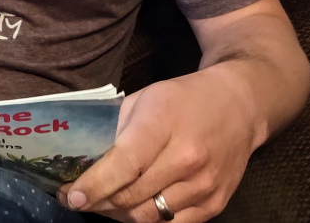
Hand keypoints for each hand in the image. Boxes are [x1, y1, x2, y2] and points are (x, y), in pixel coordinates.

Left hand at [59, 69, 255, 221]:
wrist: (238, 106)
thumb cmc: (182, 99)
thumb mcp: (143, 99)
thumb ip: (114, 128)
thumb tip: (81, 158)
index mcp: (164, 125)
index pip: (126, 164)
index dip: (95, 184)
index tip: (71, 196)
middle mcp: (188, 159)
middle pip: (132, 195)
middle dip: (97, 201)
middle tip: (74, 198)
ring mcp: (205, 186)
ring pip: (148, 217)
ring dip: (117, 214)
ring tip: (99, 203)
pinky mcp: (216, 204)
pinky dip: (145, 221)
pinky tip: (129, 208)